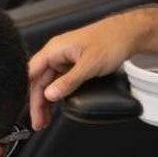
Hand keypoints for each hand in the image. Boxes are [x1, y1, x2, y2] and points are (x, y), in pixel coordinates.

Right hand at [26, 14, 143, 128]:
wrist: (129, 34)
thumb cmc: (111, 41)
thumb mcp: (89, 65)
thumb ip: (69, 81)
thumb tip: (50, 95)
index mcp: (55, 49)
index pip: (32, 73)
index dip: (28, 93)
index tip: (30, 112)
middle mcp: (57, 53)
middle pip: (39, 80)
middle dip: (38, 102)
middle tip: (39, 123)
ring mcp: (65, 58)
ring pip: (49, 82)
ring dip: (46, 101)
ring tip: (45, 120)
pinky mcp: (74, 63)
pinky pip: (60, 80)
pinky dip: (57, 94)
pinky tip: (56, 106)